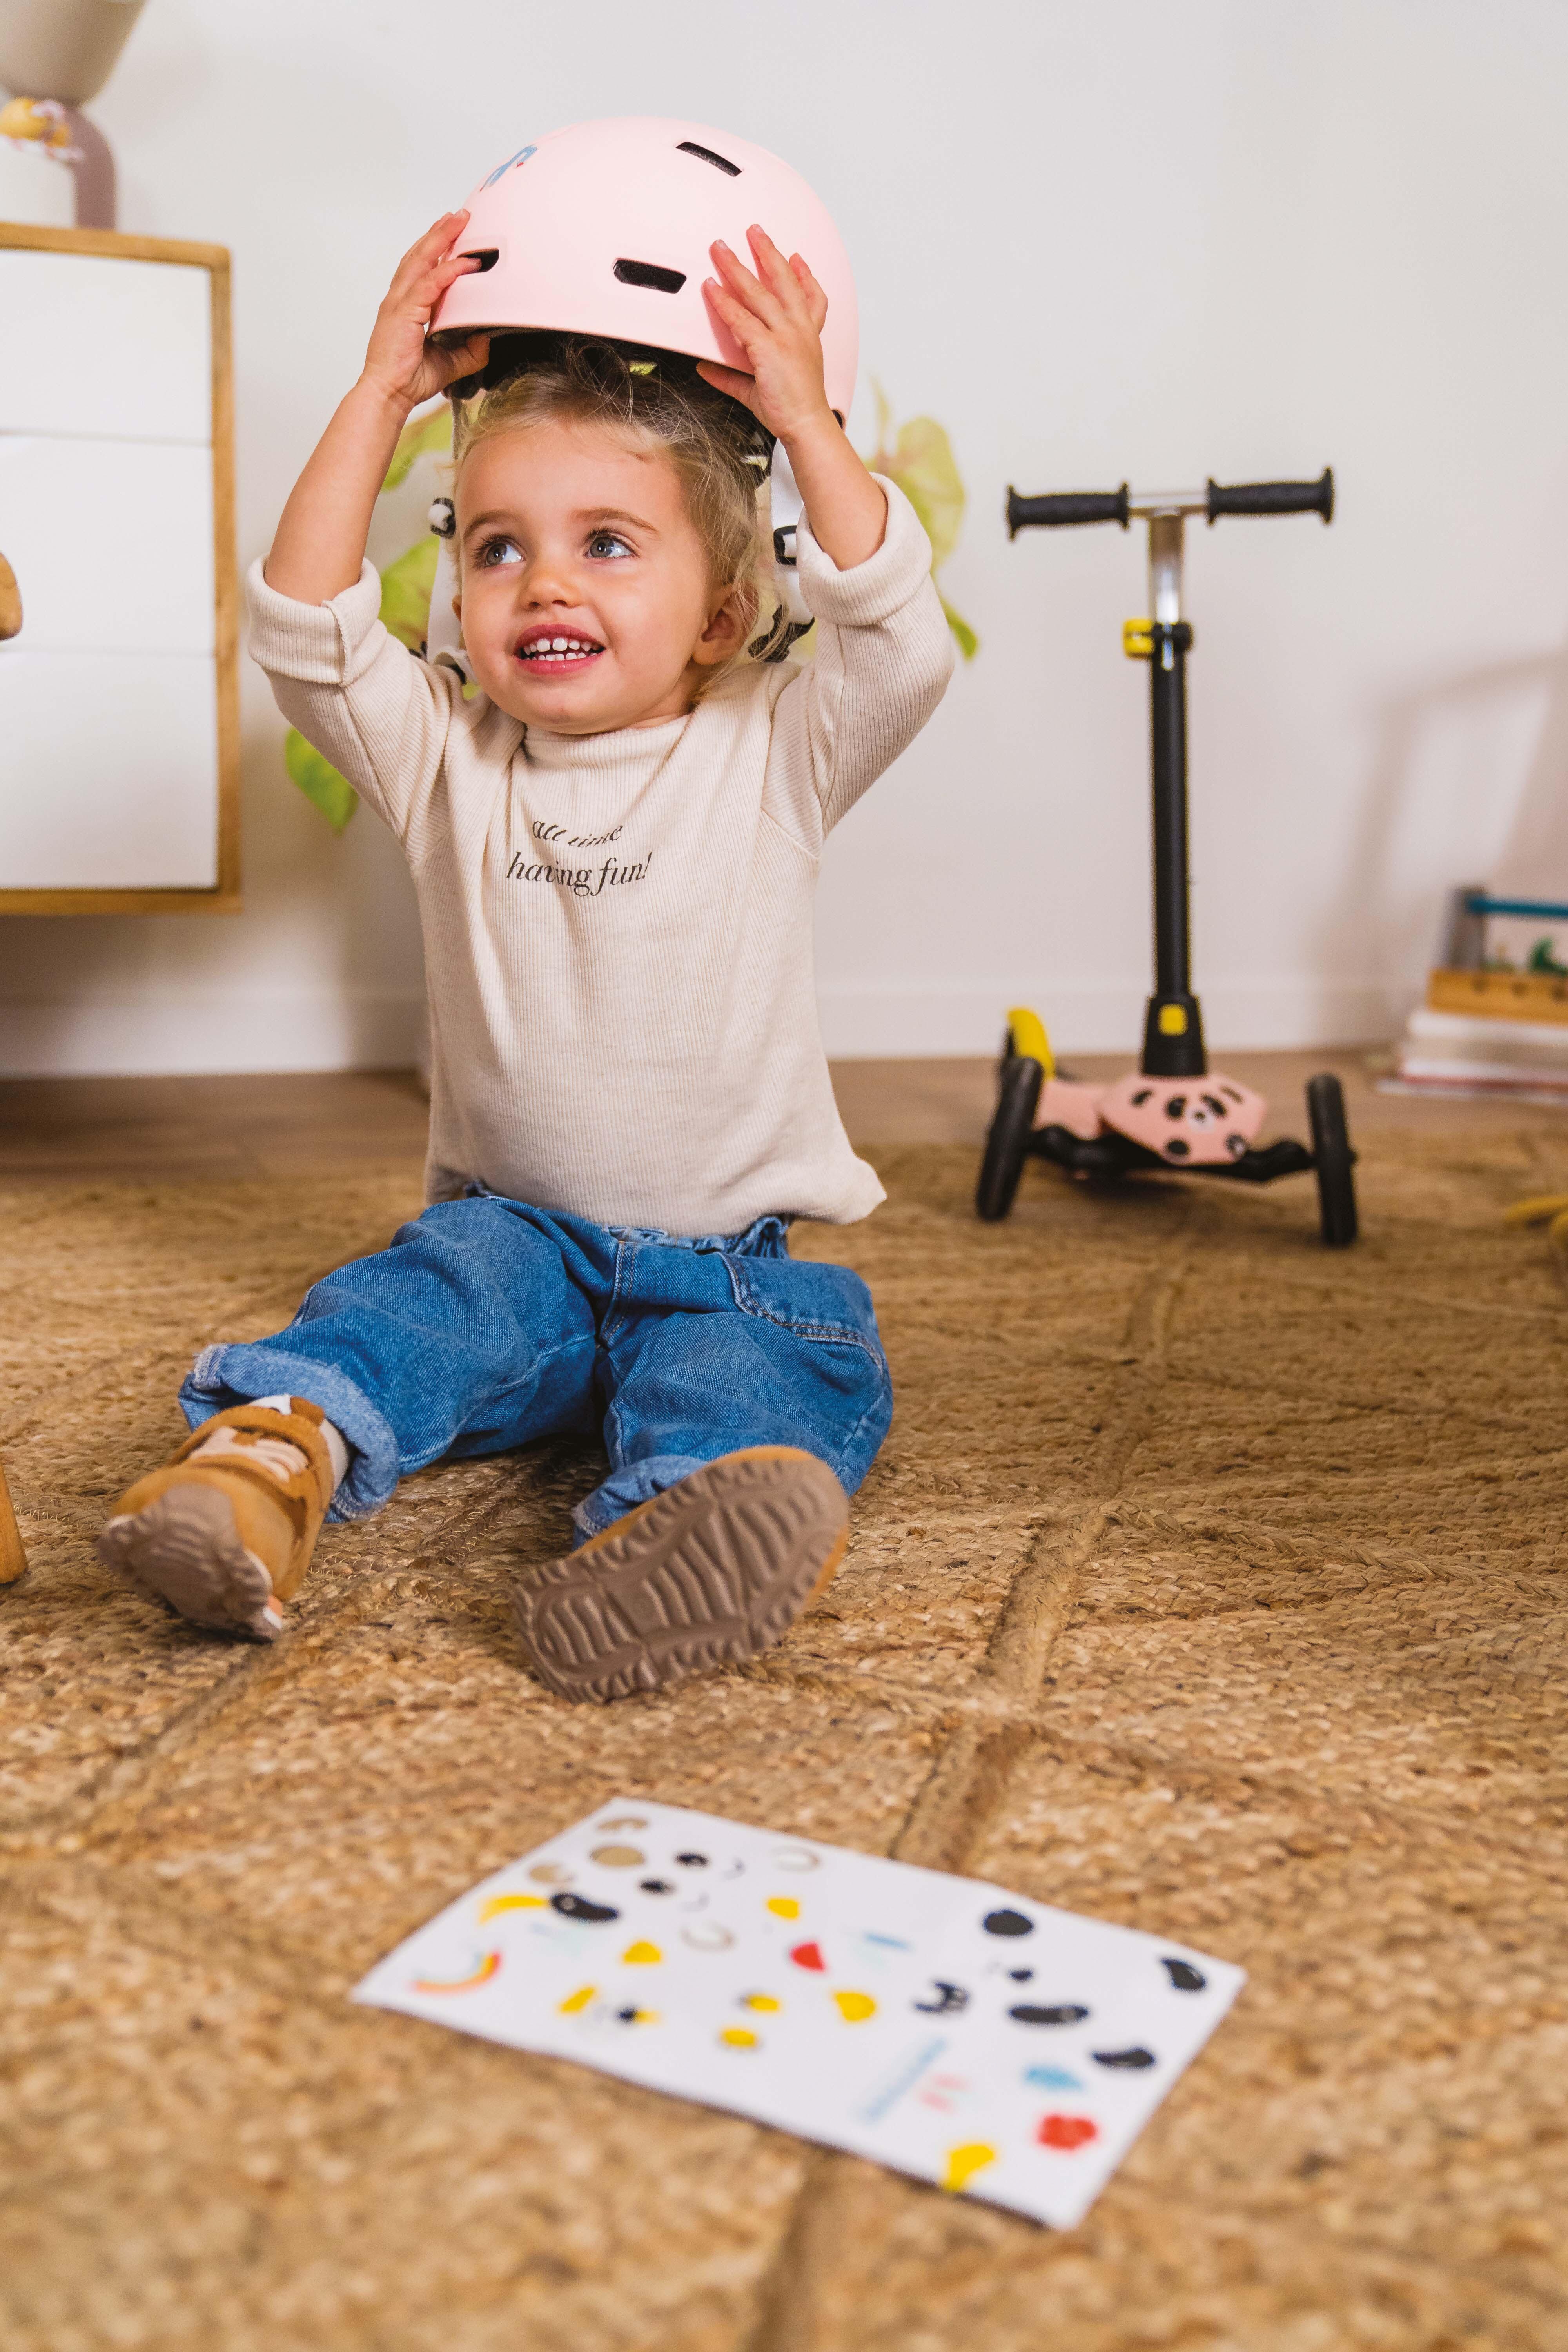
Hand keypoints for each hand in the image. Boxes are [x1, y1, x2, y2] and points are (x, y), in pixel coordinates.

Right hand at [360, 211, 490, 412]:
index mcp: (407, 306)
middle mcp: (400, 299)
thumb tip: (486, 340)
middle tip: (459, 215)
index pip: (422, 268)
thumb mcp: (449, 363)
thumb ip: (468, 351)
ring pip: (421, 261)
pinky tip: (463, 262)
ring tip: (457, 221)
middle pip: (420, 255)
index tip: (454, 232)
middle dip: (439, 233)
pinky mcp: (404, 314)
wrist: (388, 395)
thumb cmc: (409, 380)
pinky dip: (446, 272)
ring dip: (440, 239)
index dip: (437, 248)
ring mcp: (399, 304)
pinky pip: (428, 286)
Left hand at [697, 227, 835, 444]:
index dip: (805, 276)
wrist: (806, 425)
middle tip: (755, 231)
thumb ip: (731, 375)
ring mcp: (785, 336)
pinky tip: (711, 287)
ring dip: (737, 267)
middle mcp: (799, 330)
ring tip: (722, 249)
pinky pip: (741, 319)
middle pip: (783, 282)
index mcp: (807, 336)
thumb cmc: (793, 408)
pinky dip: (723, 302)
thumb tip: (706, 368)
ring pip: (758, 292)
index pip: (812, 298)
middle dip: (768, 253)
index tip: (797, 258)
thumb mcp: (761, 387)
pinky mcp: (769, 347)